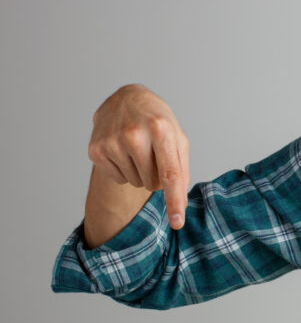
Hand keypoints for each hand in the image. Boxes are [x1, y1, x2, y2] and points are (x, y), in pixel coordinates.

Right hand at [88, 84, 190, 228]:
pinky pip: (119, 178)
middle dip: (157, 175)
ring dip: (141, 173)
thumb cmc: (158, 121)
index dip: (174, 200)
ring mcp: (112, 142)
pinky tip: (124, 151)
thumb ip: (182, 169)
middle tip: (154, 153)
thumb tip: (180, 204)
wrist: (126, 99)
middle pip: (153, 183)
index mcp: (161, 130)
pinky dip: (125, 170)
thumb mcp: (177, 138)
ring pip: (136, 183)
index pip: (170, 174)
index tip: (177, 223)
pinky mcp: (96, 150)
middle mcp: (135, 135)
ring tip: (139, 149)